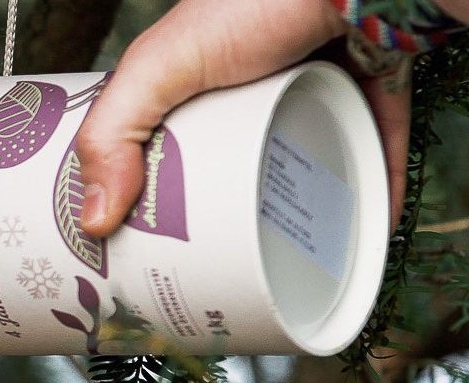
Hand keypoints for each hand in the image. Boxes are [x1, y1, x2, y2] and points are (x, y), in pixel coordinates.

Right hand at [74, 0, 402, 236]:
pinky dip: (373, 195)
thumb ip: (113, 132)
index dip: (153, 191)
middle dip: (231, 214)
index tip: (143, 246)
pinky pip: (375, 150)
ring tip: (291, 265)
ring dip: (303, 213)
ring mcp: (318, 86)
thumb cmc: (252, 1)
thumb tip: (93, 220)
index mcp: (199, 78)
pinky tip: (362, 238)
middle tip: (217, 269)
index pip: (168, 143)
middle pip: (239, 163)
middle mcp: (258, 83)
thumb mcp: (159, 66)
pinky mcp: (372, 89)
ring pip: (306, 162)